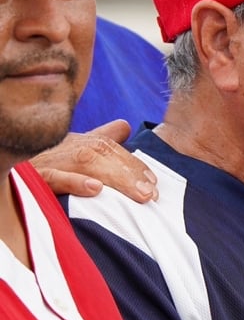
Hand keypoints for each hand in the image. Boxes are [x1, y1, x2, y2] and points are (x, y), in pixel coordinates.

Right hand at [31, 121, 157, 200]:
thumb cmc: (45, 159)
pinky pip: (53, 178)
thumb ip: (99, 138)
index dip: (134, 164)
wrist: (7, 162)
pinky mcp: (33, 176)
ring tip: (137, 193)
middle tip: (151, 193)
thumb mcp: (73, 147)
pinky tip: (95, 189)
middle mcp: (64, 147)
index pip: (110, 148)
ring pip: (85, 163)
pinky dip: (74, 182)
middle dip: (131, 172)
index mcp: (77, 143)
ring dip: (114, 177)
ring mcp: (48, 160)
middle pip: (103, 154)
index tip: (154, 183)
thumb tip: (123, 125)